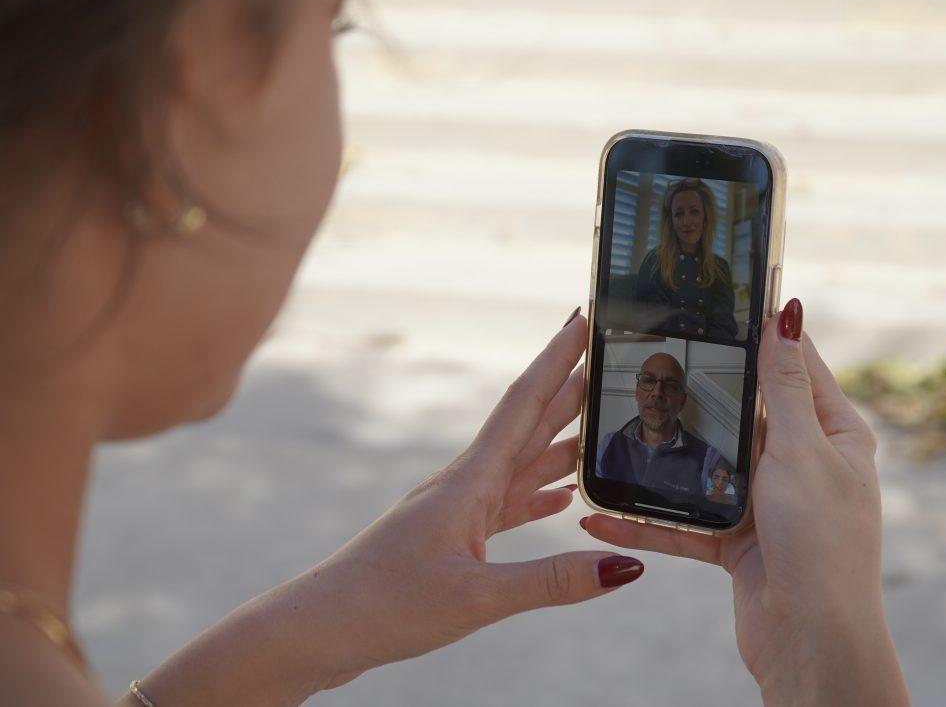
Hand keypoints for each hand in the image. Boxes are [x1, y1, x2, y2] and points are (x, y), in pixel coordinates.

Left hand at [301, 311, 642, 688]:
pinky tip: (563, 499)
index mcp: (469, 481)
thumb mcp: (475, 597)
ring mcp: (459, 510)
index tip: (583, 318)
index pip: (524, 402)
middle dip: (570, 390)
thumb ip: (551, 581)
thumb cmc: (383, 605)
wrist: (319, 629)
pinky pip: (508, 506)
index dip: (557, 359)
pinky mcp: (454, 538)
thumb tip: (624, 565)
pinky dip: (539, 498)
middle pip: (529, 425)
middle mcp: (465, 484)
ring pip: (522, 465)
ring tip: (601, 423)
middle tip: (610, 361)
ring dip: (562, 442)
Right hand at [581, 299, 909, 706]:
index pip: (793, 363)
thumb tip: (787, 314)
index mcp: (830, 432)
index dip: (761, 329)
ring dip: (659, 458)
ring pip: (702, 466)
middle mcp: (799, 462)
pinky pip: (681, 521)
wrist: (812, 642)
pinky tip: (599, 514)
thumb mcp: (802, 452)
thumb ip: (785, 386)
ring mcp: (764, 502)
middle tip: (648, 355)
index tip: (720, 297)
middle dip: (695, 390)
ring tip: (611, 432)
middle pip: (739, 412)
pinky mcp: (734, 540)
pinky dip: (644, 519)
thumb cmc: (822, 544)